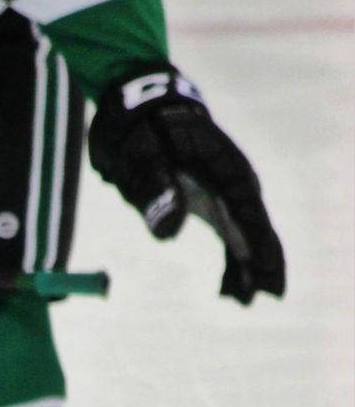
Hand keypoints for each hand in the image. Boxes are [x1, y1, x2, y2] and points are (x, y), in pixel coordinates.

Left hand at [88, 66, 285, 303]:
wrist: (135, 106)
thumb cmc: (140, 129)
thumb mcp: (140, 157)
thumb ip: (155, 190)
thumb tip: (169, 232)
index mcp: (222, 166)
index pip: (248, 211)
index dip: (259, 244)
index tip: (268, 273)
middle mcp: (231, 180)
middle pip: (254, 226)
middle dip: (263, 261)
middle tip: (270, 296)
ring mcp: (223, 191)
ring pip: (244, 234)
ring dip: (247, 267)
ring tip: (247, 300)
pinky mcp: (210, 200)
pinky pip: (229, 235)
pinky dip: (231, 260)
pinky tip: (229, 289)